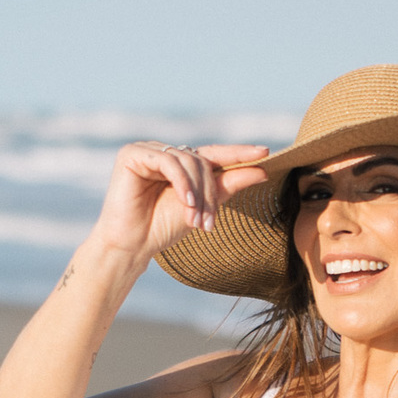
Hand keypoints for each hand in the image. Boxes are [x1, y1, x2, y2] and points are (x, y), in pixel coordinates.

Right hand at [89, 141, 269, 265]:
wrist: (133, 245)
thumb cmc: (163, 228)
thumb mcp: (203, 206)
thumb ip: (228, 185)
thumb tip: (262, 169)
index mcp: (180, 164)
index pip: (213, 154)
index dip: (238, 153)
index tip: (265, 152)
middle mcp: (165, 153)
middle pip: (202, 160)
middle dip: (210, 191)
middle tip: (209, 222)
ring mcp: (148, 151)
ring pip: (187, 160)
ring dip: (197, 191)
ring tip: (196, 219)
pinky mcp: (132, 154)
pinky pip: (168, 161)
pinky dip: (182, 182)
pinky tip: (186, 202)